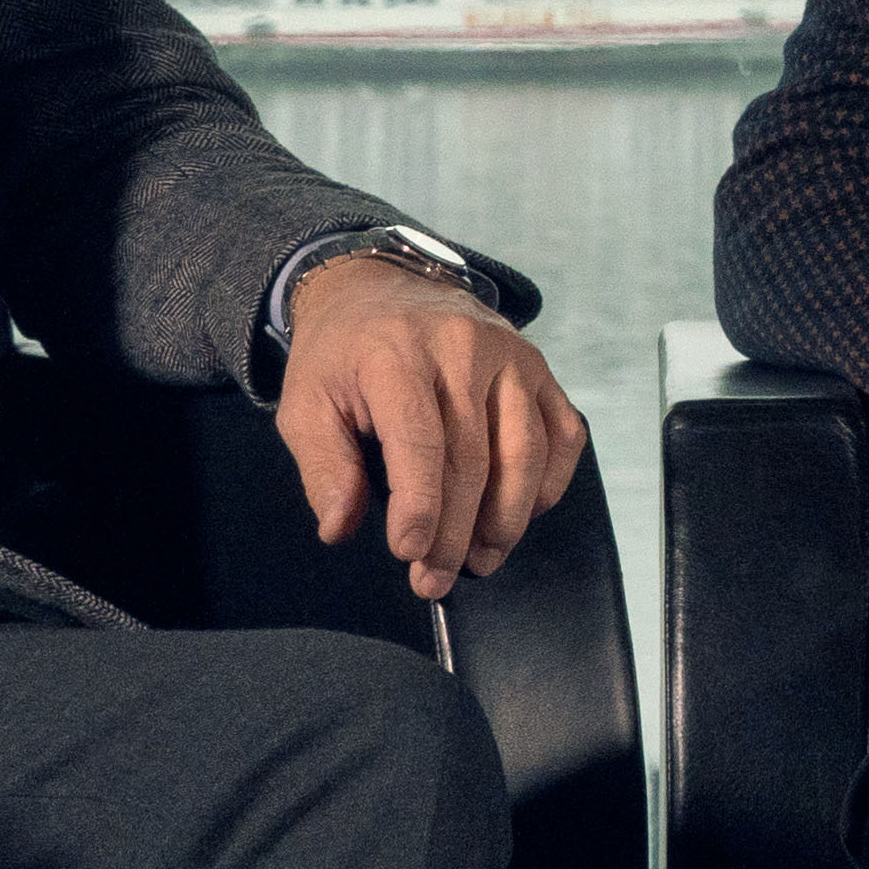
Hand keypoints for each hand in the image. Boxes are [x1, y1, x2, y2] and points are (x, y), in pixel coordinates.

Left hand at [277, 250, 583, 600]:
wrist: (380, 290)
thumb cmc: (341, 358)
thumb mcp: (305, 404)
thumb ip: (322, 466)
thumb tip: (340, 528)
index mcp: (397, 352)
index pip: (419, 440)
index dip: (420, 506)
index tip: (409, 553)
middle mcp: (463, 346)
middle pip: (472, 457)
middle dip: (455, 532)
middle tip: (435, 579)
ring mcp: (512, 354)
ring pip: (525, 450)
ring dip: (506, 519)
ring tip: (481, 560)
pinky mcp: (540, 368)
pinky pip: (562, 435)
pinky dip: (548, 485)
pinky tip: (519, 516)